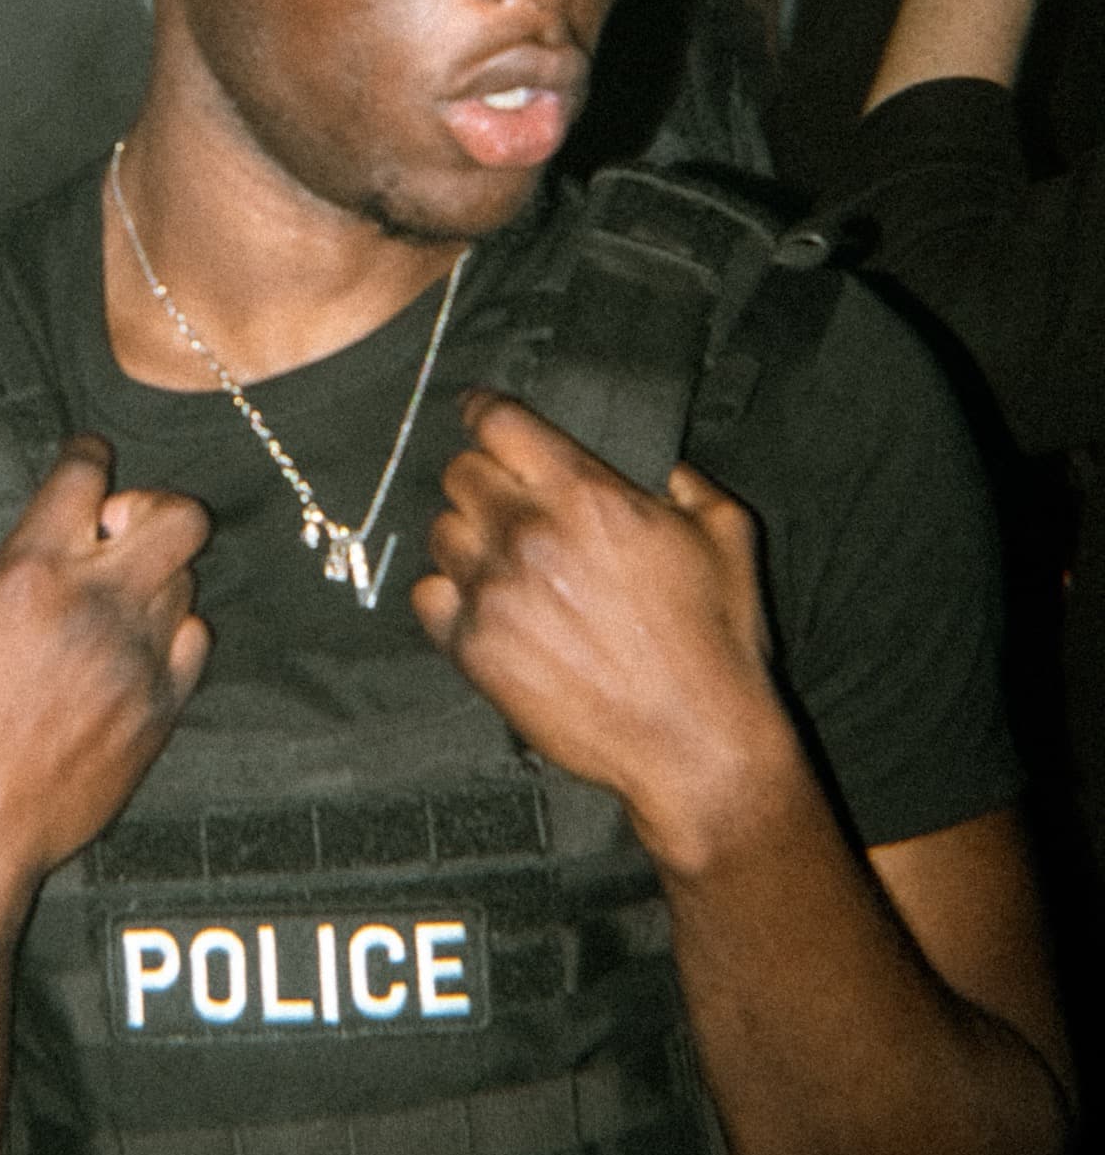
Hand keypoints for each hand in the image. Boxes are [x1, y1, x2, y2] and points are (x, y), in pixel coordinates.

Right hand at [0, 437, 209, 923]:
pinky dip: (173, 633)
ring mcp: (136, 658)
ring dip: (156, 575)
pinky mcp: (159, 710)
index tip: (87, 460)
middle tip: (114, 533)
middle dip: (150, 509)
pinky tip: (138, 646)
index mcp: (28, 572)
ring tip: (118, 595)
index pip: (85, 474)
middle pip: (177, 515)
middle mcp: (96, 604)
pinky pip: (195, 642)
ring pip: (187, 578)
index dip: (88, 456)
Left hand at [412, 395, 787, 870]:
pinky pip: (427, 596)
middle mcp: (528, 533)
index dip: (484, 411)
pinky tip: (484, 605)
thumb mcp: (727, 536)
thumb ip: (689, 484)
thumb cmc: (716, 642)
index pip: (497, 421)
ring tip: (502, 561)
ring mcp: (494, 592)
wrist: (694, 743)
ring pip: (441, 532)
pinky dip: (448, 595)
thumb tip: (663, 469)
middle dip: (482, 478)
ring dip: (467, 538)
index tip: (480, 414)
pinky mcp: (473, 648)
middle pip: (459, 472)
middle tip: (505, 500)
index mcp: (585, 493)